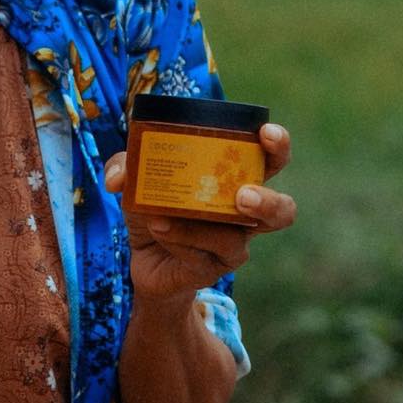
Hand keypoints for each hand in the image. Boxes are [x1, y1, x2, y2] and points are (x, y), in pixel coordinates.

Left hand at [104, 122, 296, 303]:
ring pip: (235, 239)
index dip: (277, 146)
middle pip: (283, 210)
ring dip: (199, 226)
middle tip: (243, 195)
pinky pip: (201, 254)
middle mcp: (245, 214)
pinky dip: (177, 238)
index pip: (271, 160)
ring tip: (168, 214)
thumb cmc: (156, 207)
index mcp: (237, 179)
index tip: (265, 133)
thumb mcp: (138, 179)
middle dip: (268, 201)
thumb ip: (126, 166)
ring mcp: (233, 244)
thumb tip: (119, 178)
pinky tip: (158, 229)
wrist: (144, 259)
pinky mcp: (213, 268)